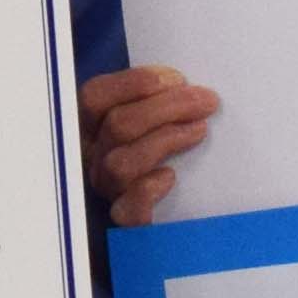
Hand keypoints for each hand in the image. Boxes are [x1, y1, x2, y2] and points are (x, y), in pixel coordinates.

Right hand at [81, 65, 218, 225]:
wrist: (179, 211)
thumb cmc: (166, 146)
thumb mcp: (153, 117)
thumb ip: (157, 99)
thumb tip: (183, 83)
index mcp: (91, 125)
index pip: (94, 96)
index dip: (134, 83)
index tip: (177, 79)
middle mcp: (92, 157)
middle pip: (118, 126)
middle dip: (167, 107)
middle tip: (206, 101)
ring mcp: (107, 189)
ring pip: (121, 163)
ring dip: (165, 140)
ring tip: (200, 130)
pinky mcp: (126, 219)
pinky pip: (126, 209)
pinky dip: (146, 191)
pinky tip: (169, 177)